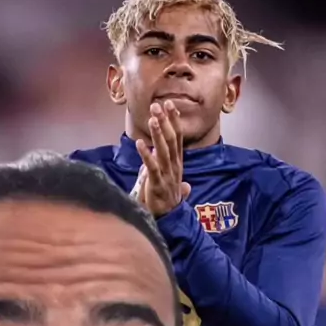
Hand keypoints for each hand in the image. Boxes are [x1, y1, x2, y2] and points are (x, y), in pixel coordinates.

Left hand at [134, 101, 190, 217]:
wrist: (170, 221)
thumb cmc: (169, 202)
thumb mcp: (174, 188)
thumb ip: (178, 182)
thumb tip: (186, 186)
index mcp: (177, 163)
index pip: (177, 137)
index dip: (174, 121)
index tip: (169, 105)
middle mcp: (174, 166)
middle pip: (170, 140)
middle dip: (165, 122)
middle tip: (158, 105)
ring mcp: (166, 175)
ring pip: (163, 150)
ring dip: (157, 134)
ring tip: (152, 119)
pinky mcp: (157, 184)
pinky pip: (152, 167)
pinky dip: (146, 155)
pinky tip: (139, 144)